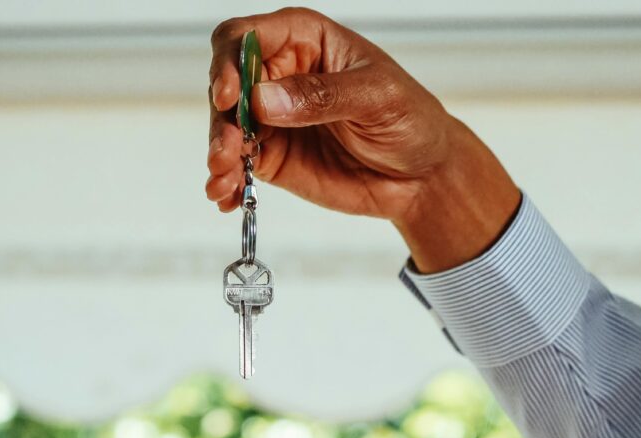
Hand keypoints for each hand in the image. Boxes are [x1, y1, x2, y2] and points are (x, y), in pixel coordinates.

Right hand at [207, 8, 519, 272]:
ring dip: (219, 152)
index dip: (230, 62)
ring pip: (226, 127)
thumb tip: (265, 99)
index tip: (232, 96)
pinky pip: (237, 164)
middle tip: (228, 150)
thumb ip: (322, 96)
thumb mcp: (378, 97)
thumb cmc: (411, 120)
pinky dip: (226, 180)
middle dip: (222, 117)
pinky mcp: (272, 156)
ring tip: (225, 179)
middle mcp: (280, 75)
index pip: (246, 37)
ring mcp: (272, 118)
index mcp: (305, 40)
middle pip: (226, 83)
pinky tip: (226, 197)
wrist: (422, 176)